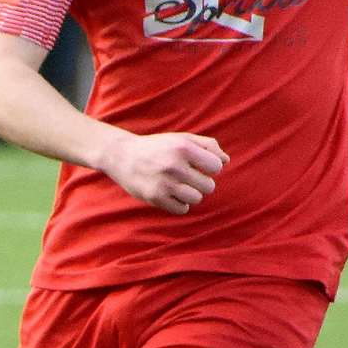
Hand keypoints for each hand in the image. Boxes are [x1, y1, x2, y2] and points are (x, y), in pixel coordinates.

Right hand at [100, 132, 227, 214]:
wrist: (121, 156)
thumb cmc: (157, 147)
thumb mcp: (181, 138)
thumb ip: (207, 145)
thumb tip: (226, 160)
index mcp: (183, 147)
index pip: (216, 166)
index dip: (210, 167)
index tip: (198, 165)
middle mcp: (174, 165)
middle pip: (209, 186)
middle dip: (201, 183)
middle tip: (187, 177)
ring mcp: (164, 182)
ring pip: (196, 199)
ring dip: (191, 194)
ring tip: (179, 186)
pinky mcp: (155, 197)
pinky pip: (182, 209)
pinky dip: (179, 204)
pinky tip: (170, 194)